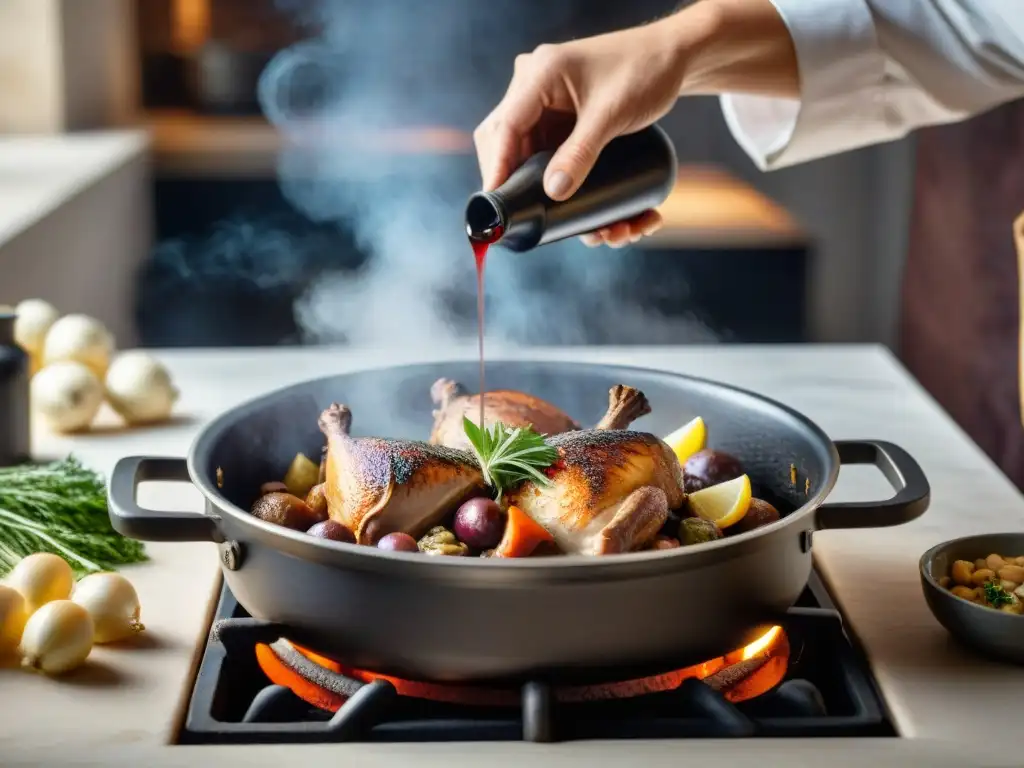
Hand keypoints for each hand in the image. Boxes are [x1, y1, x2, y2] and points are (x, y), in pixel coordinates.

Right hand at [473, 18, 688, 247]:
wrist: (670, 58)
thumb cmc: (644, 72)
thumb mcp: (611, 116)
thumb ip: (580, 154)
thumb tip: (552, 192)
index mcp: (539, 74)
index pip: (504, 128)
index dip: (497, 168)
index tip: (497, 203)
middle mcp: (532, 84)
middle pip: (503, 140)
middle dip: (512, 178)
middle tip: (524, 213)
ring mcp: (542, 100)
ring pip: (519, 149)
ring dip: (531, 180)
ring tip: (550, 209)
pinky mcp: (555, 114)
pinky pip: (538, 148)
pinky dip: (547, 173)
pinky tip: (560, 194)